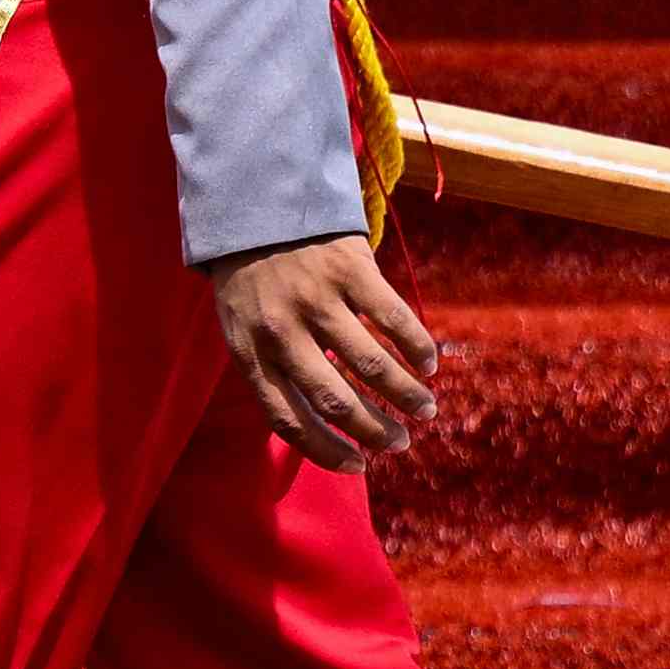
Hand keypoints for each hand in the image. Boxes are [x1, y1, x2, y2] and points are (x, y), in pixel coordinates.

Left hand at [207, 234, 444, 471]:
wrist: (255, 202)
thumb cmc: (249, 276)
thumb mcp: (240, 326)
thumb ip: (270, 368)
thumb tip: (316, 424)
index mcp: (250, 351)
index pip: (287, 419)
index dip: (325, 450)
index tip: (358, 466)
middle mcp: (282, 330)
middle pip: (335, 400)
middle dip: (375, 431)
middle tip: (400, 442)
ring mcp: (317, 299)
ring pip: (371, 364)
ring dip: (405, 395)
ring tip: (423, 410)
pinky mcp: (348, 269)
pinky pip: (392, 319)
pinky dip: (417, 347)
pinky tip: (428, 364)